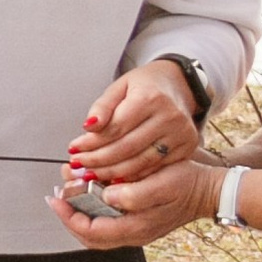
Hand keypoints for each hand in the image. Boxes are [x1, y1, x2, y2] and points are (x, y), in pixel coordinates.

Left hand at [54, 154, 215, 246]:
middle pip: (89, 235)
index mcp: (136, 229)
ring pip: (97, 227)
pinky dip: (93, 206)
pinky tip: (89, 187)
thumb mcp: (162, 185)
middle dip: (69, 215)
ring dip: (79, 209)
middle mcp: (132, 233)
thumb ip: (134, 194)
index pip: (91, 231)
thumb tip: (107, 196)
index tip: (56, 198)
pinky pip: (107, 219)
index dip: (69, 216)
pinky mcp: (137, 220)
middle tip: (57, 195)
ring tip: (69, 186)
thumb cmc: (187, 184)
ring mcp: (135, 228)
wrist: (209, 190)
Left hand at [69, 62, 202, 187]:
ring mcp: (181, 134)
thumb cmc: (146, 85)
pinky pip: (155, 167)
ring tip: (92, 172)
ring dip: (112, 172)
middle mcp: (169, 117)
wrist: (179, 85)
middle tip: (79, 164)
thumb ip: (103, 107)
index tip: (74, 148)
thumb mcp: (119, 87)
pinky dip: (133, 175)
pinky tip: (115, 176)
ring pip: (141, 162)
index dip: (92, 142)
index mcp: (151, 98)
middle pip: (127, 148)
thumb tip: (89, 126)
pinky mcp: (187, 147)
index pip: (115, 127)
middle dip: (99, 160)